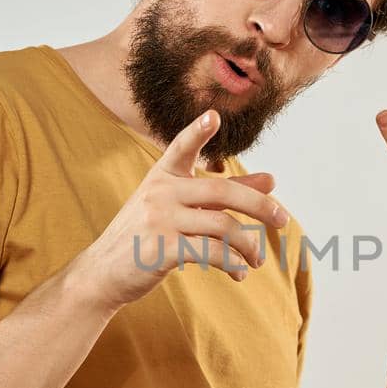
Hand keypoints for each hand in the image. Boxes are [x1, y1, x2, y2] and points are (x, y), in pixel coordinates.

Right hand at [71, 109, 287, 311]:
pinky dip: (231, 263)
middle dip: (260, 206)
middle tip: (283, 220)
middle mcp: (160, 192)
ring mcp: (159, 219)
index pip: (181, 147)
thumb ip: (224, 194)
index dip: (197, 131)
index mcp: (162, 176)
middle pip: (222, 191)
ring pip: (221, 226)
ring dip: (248, 245)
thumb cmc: (147, 236)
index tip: (214, 114)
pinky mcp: (160, 248)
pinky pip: (209, 252)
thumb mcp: (179, 208)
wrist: (103, 272)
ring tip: (256, 260)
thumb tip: (272, 180)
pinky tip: (239, 272)